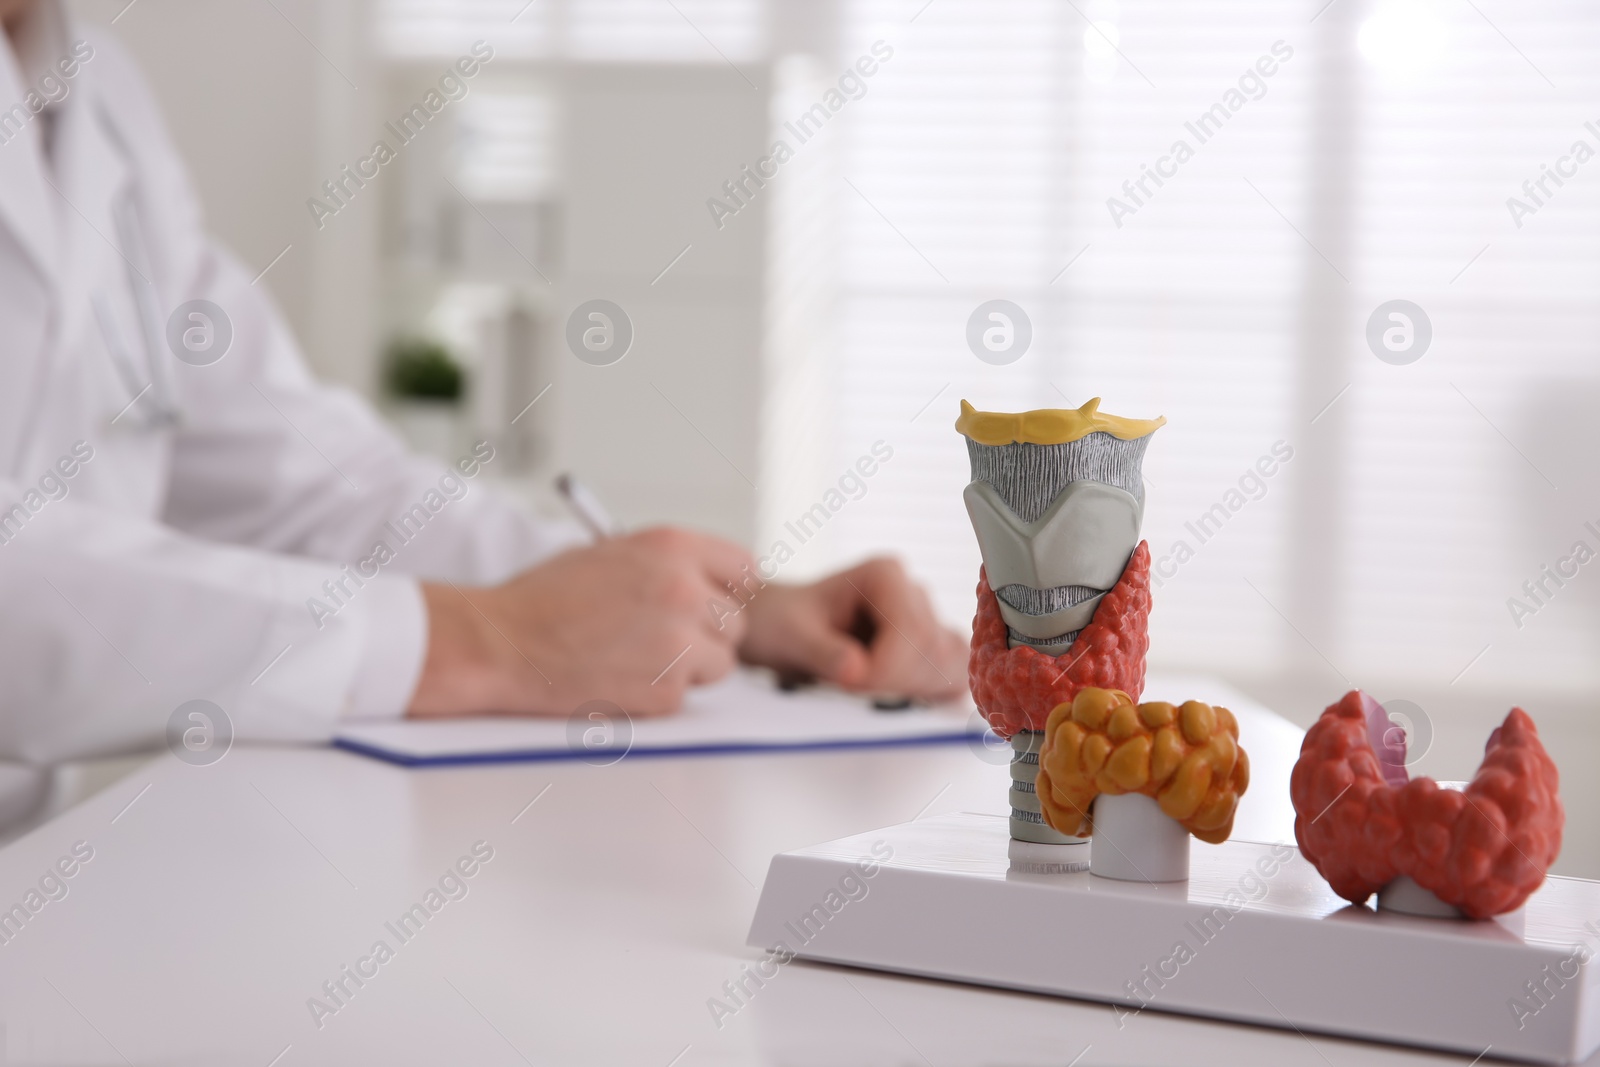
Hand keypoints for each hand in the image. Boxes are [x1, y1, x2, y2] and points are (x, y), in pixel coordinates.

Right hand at [408, 527, 755, 717]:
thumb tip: (708, 583)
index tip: (714, 603)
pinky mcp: (665, 689)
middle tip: (668, 639)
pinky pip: (685, 695)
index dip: (727, 591)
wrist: (501, 643)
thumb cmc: (545, 599)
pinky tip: (618, 678)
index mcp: (671, 547)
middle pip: (737, 621)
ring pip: (720, 662)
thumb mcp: (612, 554)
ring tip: (637, 658)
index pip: (743, 569)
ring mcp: (678, 641)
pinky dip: (659, 693)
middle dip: (708, 633)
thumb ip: (667, 564)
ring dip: (689, 666)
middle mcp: (684, 589)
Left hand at [737, 558, 967, 702]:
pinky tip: (890, 695)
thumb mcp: (791, 636)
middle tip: (850, 687)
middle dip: (894, 682)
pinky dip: (926, 694)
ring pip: (948, 664)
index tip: (849, 684)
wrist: (777, 624)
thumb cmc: (782, 621)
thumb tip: (856, 671)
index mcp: (884, 576)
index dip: (886, 669)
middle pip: (932, 650)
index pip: (912, 631)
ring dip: (911, 690)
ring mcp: (924, 619)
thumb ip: (823, 653)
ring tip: (867, 688)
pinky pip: (950, 675)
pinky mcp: (927, 646)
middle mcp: (912, 591)